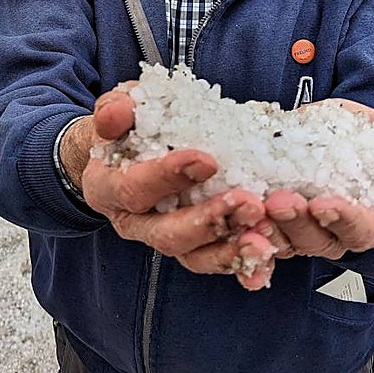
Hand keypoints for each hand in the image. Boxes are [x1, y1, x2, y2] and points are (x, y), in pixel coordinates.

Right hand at [62, 83, 269, 288]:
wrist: (128, 150)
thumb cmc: (126, 127)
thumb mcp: (116, 110)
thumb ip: (114, 110)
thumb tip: (117, 114)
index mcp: (107, 189)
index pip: (133, 190)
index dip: (167, 177)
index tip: (206, 160)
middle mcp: (133, 222)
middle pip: (167, 234)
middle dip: (208, 221)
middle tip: (248, 203)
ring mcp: (164, 238)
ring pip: (194, 256)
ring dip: (231, 249)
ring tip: (264, 236)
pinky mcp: (193, 246)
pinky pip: (217, 262)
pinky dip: (243, 263)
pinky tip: (267, 258)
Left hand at [253, 99, 373, 261]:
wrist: (333, 133)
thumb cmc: (367, 141)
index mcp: (366, 221)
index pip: (359, 230)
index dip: (343, 220)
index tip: (325, 204)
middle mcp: (330, 233)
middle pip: (314, 240)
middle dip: (296, 222)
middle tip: (281, 200)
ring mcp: (296, 231)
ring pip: (280, 240)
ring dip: (264, 228)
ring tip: (252, 205)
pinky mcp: (268, 219)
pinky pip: (253, 231)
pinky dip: (241, 227)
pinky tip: (229, 209)